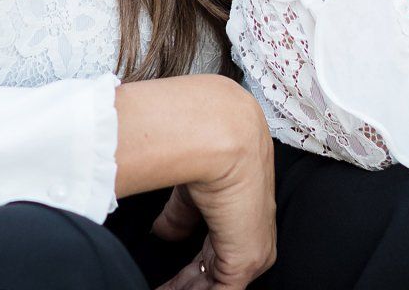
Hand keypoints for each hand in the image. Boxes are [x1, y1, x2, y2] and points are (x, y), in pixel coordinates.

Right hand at [149, 91, 278, 289]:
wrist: (222, 135)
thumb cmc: (207, 144)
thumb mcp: (190, 190)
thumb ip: (180, 216)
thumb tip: (164, 232)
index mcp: (238, 217)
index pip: (211, 254)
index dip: (186, 270)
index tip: (163, 280)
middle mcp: (249, 236)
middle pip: (213, 274)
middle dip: (183, 284)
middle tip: (157, 289)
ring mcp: (251, 252)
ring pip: (216, 284)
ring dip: (183, 288)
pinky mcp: (246, 261)